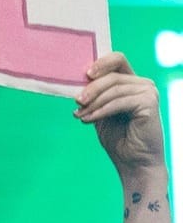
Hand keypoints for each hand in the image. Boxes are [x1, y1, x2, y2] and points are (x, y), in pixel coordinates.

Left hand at [76, 52, 164, 179]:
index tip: (84, 74)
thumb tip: (72, 82)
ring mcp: (148, 92)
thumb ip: (92, 95)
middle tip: (76, 102)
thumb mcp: (99, 111)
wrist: (133, 162)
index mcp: (131, 82)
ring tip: (80, 116)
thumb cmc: (117, 138)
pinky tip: (89, 120)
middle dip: (90, 88)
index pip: (117, 60)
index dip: (100, 63)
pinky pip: (119, 102)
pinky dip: (101, 110)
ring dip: (93, 103)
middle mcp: (142, 84)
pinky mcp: (150, 103)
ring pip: (113, 89)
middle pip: (112, 75)